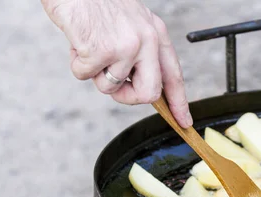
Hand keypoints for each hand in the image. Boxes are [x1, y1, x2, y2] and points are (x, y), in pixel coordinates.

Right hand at [42, 0, 192, 127]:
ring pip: (111, 87)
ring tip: (90, 46)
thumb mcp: (131, 24)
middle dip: (128, 98)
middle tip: (115, 87)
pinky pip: (86, 76)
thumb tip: (141, 86)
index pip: (174, 75)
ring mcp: (126, 46)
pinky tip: (78, 42)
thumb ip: (141, 52)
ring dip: (95, 73)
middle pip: (149, 93)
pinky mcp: (101, 50)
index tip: (183, 121)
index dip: (179, 102)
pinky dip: (77, 64)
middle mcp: (147, 40)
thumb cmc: (96, 2)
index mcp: (156, 33)